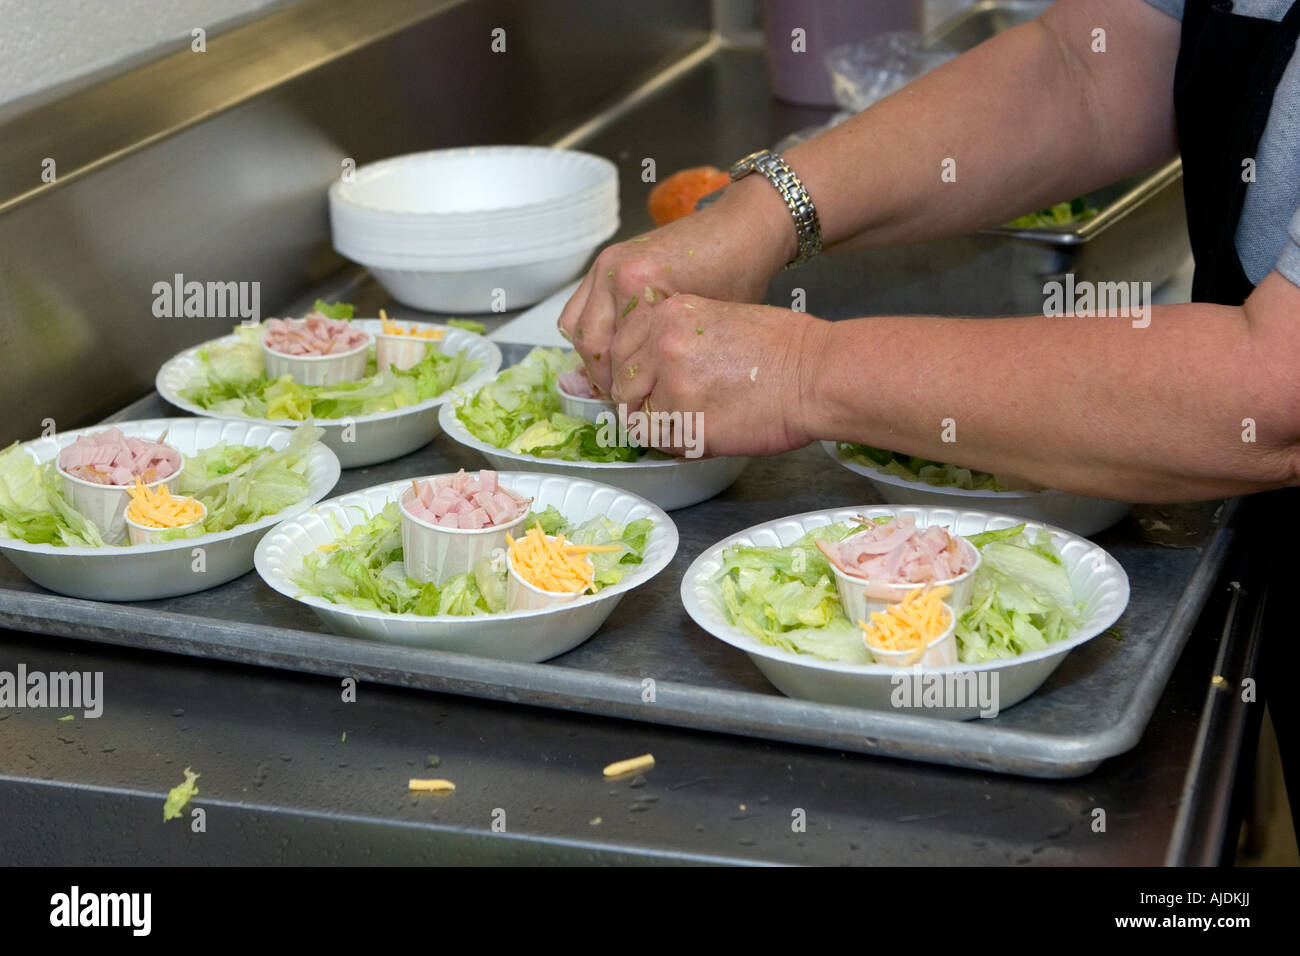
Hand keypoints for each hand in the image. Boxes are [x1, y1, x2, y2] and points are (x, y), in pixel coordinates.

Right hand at [557, 176, 796, 395]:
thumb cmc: (736, 276)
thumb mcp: (703, 328)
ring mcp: (608, 263)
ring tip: (616, 372)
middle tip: (622, 395)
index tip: (633, 406)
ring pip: (576, 326)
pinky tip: (615, 345)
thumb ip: (665, 358)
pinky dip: (592, 329)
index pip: (612, 357)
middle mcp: (616, 273)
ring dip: (592, 354)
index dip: (622, 389)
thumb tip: (643, 396)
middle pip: (588, 344)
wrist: (742, 230)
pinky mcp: (609, 259)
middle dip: (602, 376)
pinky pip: (582, 305)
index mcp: (639, 288)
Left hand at [603, 292, 830, 458]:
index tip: (646, 384)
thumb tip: (654, 366)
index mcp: (667, 314)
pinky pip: (662, 442)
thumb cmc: (784, 346)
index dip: (632, 372)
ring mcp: (672, 386)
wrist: (816, 374)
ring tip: (688, 423)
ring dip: (657, 425)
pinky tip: (701, 433)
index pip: (620, 349)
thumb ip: (678, 336)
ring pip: (639, 417)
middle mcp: (661, 345)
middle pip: (623, 384)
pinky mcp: (687, 424)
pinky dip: (675, 444)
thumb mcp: (719, 316)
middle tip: (664, 410)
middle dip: (639, 401)